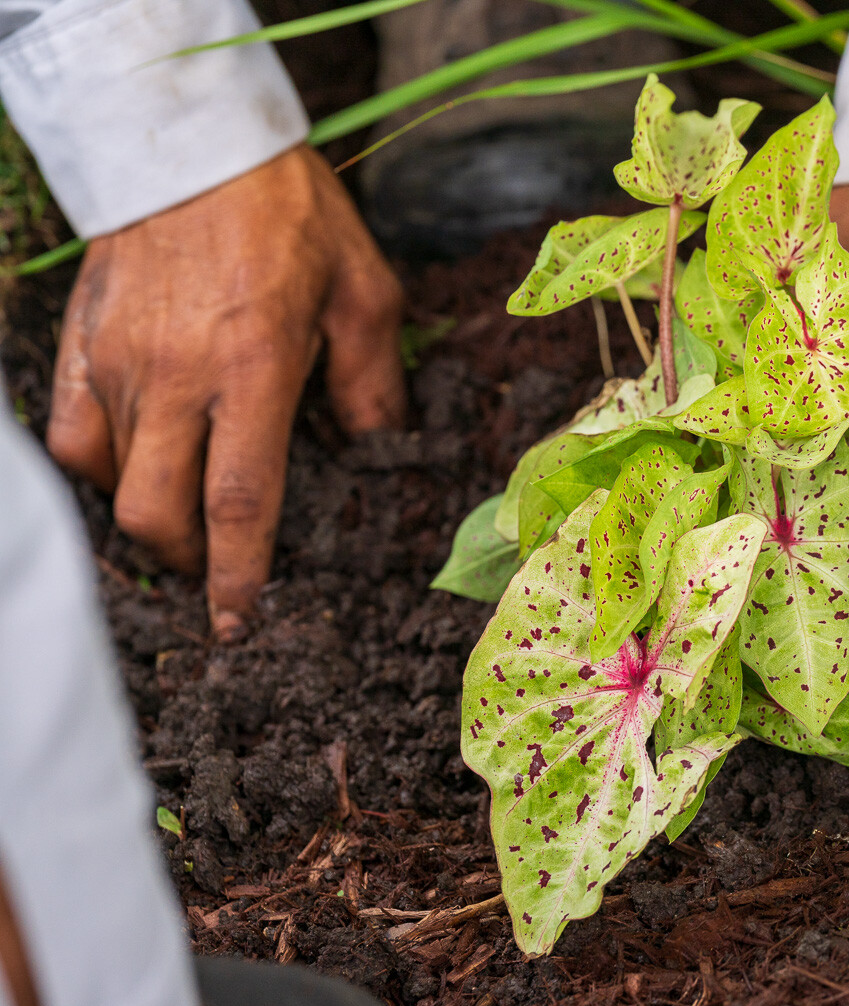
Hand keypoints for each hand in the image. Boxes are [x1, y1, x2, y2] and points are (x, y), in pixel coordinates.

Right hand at [47, 145, 405, 640]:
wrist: (193, 140)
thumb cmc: (291, 214)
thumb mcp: (364, 291)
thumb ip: (372, 382)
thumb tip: (381, 449)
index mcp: (252, 367)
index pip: (239, 500)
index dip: (239, 575)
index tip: (239, 623)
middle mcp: (174, 376)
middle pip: (158, 511)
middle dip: (189, 562)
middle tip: (220, 572)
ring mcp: (116, 361)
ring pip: (109, 481)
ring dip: (147, 517)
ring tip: (184, 522)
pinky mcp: (80, 342)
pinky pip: (68, 434)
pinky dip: (96, 468)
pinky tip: (131, 469)